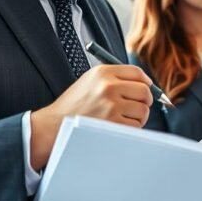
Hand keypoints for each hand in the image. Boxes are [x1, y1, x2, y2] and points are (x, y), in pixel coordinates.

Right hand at [29, 64, 153, 169]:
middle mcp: (108, 86)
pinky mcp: (112, 123)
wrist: (54, 124)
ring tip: (124, 117)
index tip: (146, 89)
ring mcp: (111, 105)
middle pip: (144, 91)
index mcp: (103, 73)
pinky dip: (132, 128)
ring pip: (143, 110)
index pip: (137, 73)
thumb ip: (115, 78)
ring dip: (138, 116)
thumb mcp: (90, 80)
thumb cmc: (74, 104)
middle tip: (139, 106)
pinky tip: (119, 126)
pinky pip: (136, 125)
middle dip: (145, 100)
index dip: (145, 82)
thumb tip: (145, 83)